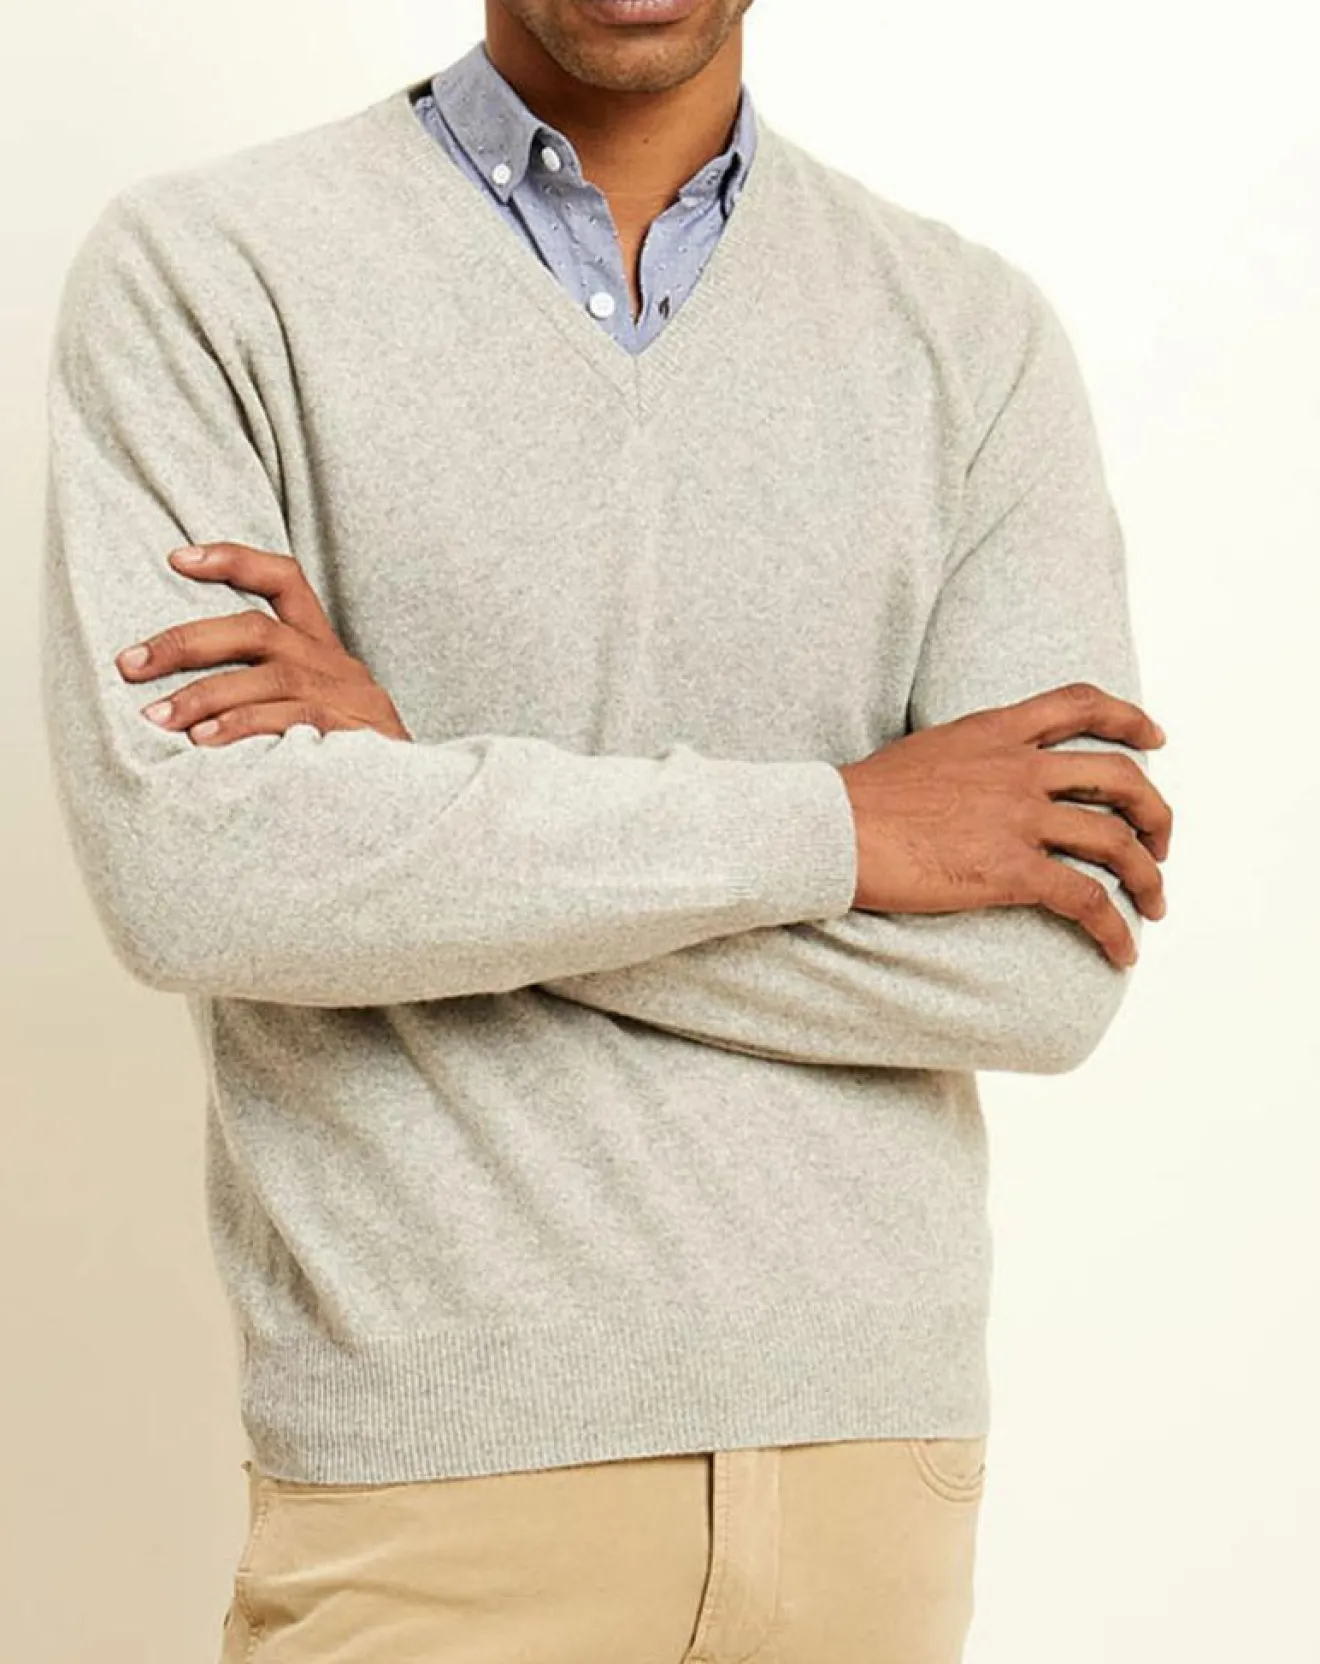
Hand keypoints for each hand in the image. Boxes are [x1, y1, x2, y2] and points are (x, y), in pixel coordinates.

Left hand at [115, 542, 411, 744]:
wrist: (421, 801)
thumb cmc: (351, 759)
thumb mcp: (316, 710)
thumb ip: (266, 691)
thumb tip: (180, 692)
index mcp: (324, 650)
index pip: (285, 581)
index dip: (234, 560)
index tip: (178, 557)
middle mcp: (336, 665)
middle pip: (258, 629)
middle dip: (187, 642)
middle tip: (131, 664)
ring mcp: (347, 698)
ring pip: (268, 676)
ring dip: (204, 695)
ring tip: (157, 717)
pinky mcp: (353, 734)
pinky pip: (290, 721)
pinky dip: (242, 728)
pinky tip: (204, 743)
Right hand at [835, 681, 1172, 967]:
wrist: (832, 830)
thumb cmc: (861, 800)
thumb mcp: (927, 751)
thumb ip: (971, 756)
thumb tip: (982, 779)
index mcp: (996, 732)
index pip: (1080, 704)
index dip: (1129, 718)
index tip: (1155, 736)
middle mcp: (1019, 769)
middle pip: (1121, 778)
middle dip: (1155, 812)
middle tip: (1160, 841)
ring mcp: (1018, 819)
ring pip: (1116, 842)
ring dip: (1149, 876)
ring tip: (1156, 903)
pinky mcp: (1010, 871)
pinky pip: (1087, 900)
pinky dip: (1116, 930)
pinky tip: (1122, 951)